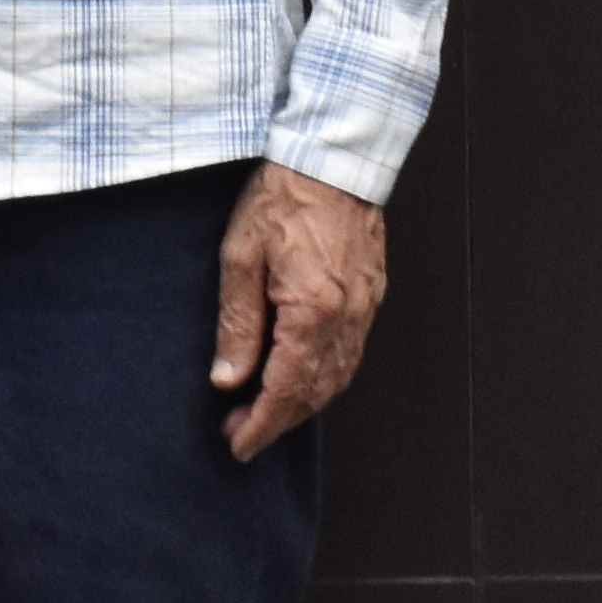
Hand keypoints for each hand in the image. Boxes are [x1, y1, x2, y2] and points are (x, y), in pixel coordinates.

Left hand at [208, 161, 388, 462]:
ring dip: (303, 403)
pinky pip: (351, 354)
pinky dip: (326, 377)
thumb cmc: (284, 198)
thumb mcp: (241, 257)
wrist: (333, 158)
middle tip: (242, 431)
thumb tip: (229, 378)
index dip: (261, 425)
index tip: (238, 444)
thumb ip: (238, 323)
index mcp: (312, 313)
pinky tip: (303, 376)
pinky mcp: (372, 296)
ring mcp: (365, 308)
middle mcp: (346, 319)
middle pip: (314, 392)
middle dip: (279, 421)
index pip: (286, 390)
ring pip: (337, 378)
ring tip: (267, 410)